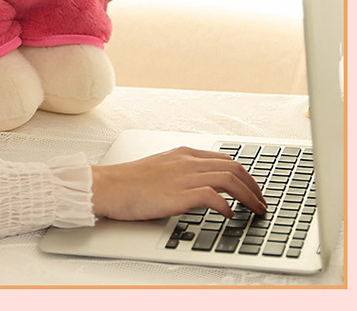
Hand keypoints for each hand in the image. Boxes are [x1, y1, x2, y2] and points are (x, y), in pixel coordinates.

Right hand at [91, 146, 266, 220]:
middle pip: (233, 167)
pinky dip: (226, 205)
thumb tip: (201, 186)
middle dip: (254, 186)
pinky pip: (211, 196)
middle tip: (262, 202)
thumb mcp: (160, 169)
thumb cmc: (130, 182)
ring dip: (248, 196)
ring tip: (256, 211)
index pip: (225, 159)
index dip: (245, 175)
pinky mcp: (177, 194)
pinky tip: (229, 215)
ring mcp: (182, 176)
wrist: (108, 186)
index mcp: (183, 154)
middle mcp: (186, 161)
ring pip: (228, 179)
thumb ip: (181, 172)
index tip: (253, 189)